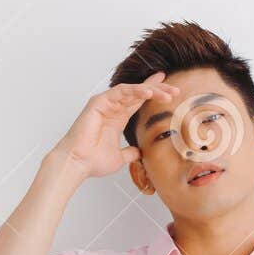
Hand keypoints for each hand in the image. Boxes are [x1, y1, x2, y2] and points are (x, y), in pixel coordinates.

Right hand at [51, 73, 179, 178]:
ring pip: (131, 90)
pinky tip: (149, 93)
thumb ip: (130, 153)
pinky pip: (120, 91)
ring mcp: (105, 103)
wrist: (78, 164)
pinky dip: (135, 90)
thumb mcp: (119, 158)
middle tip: (175, 90)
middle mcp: (112, 108)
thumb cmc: (93, 162)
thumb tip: (139, 153)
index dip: (153, 93)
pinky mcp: (98, 102)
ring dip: (150, 90)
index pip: (138, 101)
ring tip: (167, 93)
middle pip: (138, 93)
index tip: (170, 89)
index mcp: (117, 118)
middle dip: (158, 90)